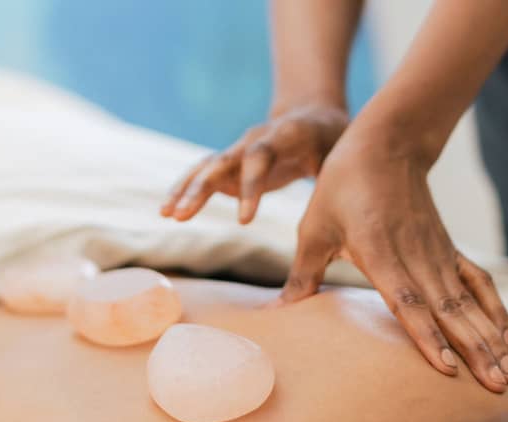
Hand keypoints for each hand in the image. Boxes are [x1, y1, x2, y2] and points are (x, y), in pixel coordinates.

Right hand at [160, 104, 348, 223]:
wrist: (311, 113)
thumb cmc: (331, 138)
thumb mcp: (340, 153)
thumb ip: (332, 175)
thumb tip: (338, 216)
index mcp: (284, 136)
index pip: (261, 158)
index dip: (251, 187)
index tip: (244, 221)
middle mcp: (254, 139)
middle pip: (223, 161)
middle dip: (200, 188)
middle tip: (182, 215)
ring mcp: (238, 150)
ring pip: (206, 167)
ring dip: (185, 190)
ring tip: (167, 215)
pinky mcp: (230, 163)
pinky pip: (203, 175)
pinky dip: (184, 190)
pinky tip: (167, 212)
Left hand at [278, 123, 507, 392]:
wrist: (385, 145)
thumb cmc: (341, 187)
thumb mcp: (314, 228)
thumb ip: (303, 273)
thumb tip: (282, 311)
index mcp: (379, 251)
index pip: (408, 302)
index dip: (428, 336)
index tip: (448, 368)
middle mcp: (415, 255)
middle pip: (449, 310)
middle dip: (474, 350)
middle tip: (499, 387)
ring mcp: (437, 252)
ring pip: (467, 302)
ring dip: (489, 338)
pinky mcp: (448, 248)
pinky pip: (476, 283)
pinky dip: (492, 309)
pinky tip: (506, 336)